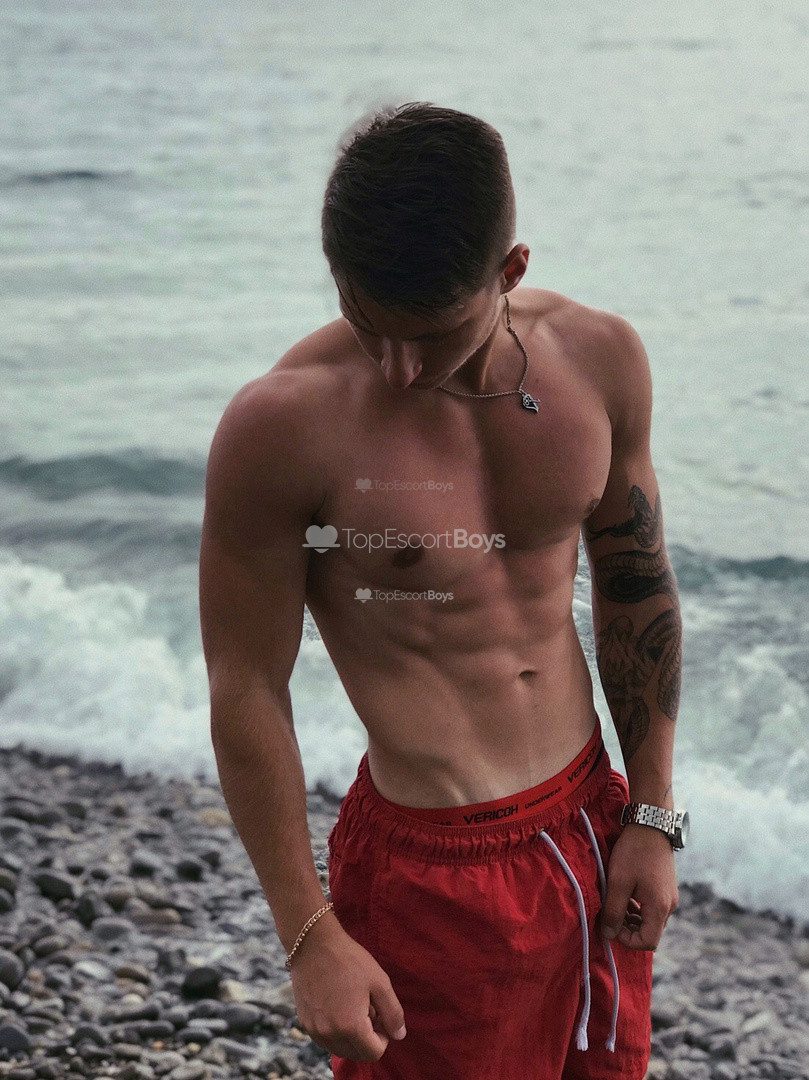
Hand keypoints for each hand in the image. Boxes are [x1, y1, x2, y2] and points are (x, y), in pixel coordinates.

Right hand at [289, 915, 406, 1061]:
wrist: (313, 944)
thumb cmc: (349, 960)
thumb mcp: (379, 982)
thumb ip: (393, 1013)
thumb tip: (399, 1036)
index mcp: (351, 1027)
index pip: (373, 1053)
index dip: (383, 1038)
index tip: (380, 1016)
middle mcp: (330, 1035)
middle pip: (356, 1054)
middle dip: (367, 1039)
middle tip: (368, 1010)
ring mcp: (314, 1030)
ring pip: (339, 1048)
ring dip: (350, 1037)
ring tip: (352, 1006)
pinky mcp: (304, 1022)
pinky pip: (325, 1038)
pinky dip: (335, 1031)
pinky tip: (337, 1005)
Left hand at [599, 823, 678, 949]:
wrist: (650, 825)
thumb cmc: (633, 853)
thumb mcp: (618, 882)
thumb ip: (613, 911)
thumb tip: (607, 934)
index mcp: (660, 907)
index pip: (648, 942)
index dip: (627, 940)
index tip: (610, 925)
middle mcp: (669, 905)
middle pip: (650, 932)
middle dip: (628, 929)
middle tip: (609, 915)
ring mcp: (669, 896)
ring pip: (650, 920)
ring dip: (632, 918)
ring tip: (614, 904)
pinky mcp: (666, 887)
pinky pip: (652, 907)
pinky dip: (638, 908)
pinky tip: (624, 895)